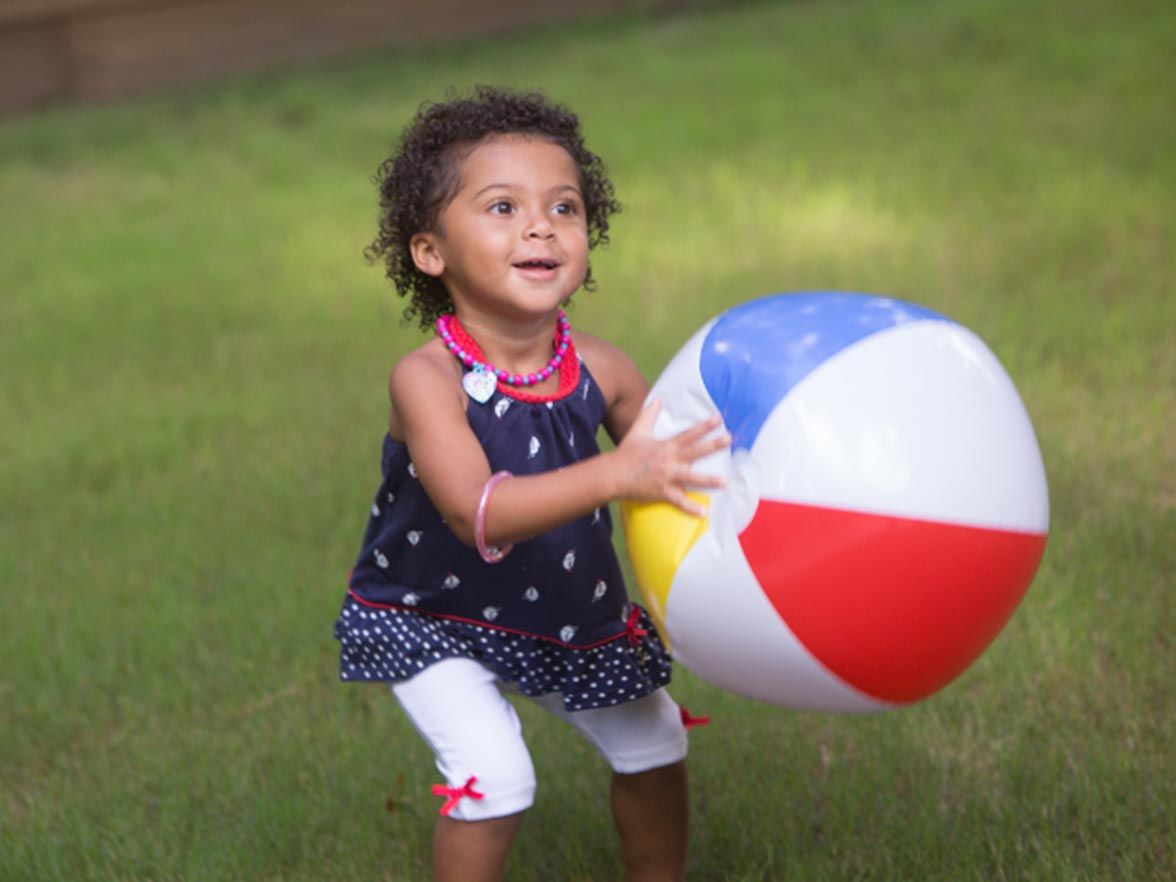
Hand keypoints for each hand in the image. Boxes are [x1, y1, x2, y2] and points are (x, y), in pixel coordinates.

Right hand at [612, 400, 728, 515]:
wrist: (612, 474)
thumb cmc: (626, 453)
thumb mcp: (638, 431)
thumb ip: (649, 414)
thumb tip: (657, 399)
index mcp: (666, 446)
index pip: (689, 433)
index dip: (704, 426)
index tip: (718, 418)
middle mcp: (669, 460)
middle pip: (695, 451)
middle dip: (713, 445)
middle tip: (729, 439)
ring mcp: (667, 477)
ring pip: (691, 478)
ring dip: (709, 480)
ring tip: (725, 481)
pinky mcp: (662, 492)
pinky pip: (679, 501)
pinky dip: (690, 508)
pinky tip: (703, 513)